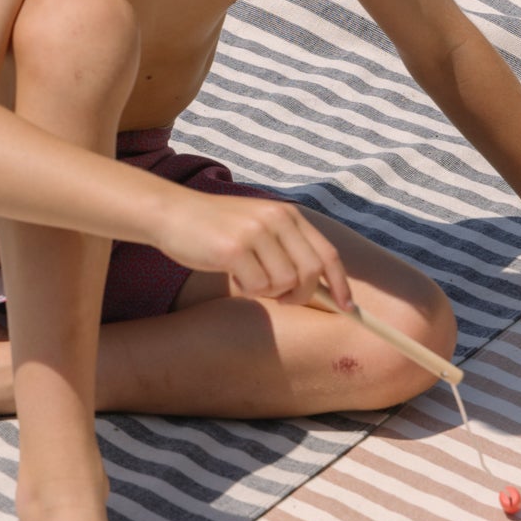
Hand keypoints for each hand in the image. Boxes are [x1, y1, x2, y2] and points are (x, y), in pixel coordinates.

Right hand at [158, 192, 352, 308]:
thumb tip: (320, 286)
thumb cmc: (216, 228)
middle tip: (282, 299)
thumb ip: (287, 247)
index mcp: (288, 214)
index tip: (348, 308)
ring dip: (268, 291)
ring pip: (284, 283)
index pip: (327, 254)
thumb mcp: (259, 227)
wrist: (173, 213)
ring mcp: (256, 232)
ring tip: (248, 276)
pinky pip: (257, 286)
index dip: (341, 284)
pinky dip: (247, 289)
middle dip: (301, 295)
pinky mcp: (234, 249)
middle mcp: (276, 219)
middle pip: (310, 273)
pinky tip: (232, 273)